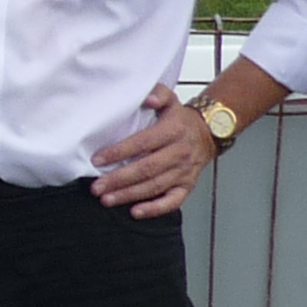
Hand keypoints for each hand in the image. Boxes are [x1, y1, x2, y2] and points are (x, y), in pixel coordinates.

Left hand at [92, 83, 216, 217]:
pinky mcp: (187, 186)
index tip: (97, 160)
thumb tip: (147, 99)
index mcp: (172, 131)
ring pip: (155, 186)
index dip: (119, 152)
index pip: (143, 143)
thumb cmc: (180, 118)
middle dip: (119, 179)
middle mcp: (179, 153)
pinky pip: (173, 201)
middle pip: (146, 169)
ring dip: (130, 195)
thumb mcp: (171, 100)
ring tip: (107, 200)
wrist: (209, 132)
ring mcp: (184, 172)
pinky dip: (155, 209)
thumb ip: (158, 94)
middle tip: (96, 187)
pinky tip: (136, 212)